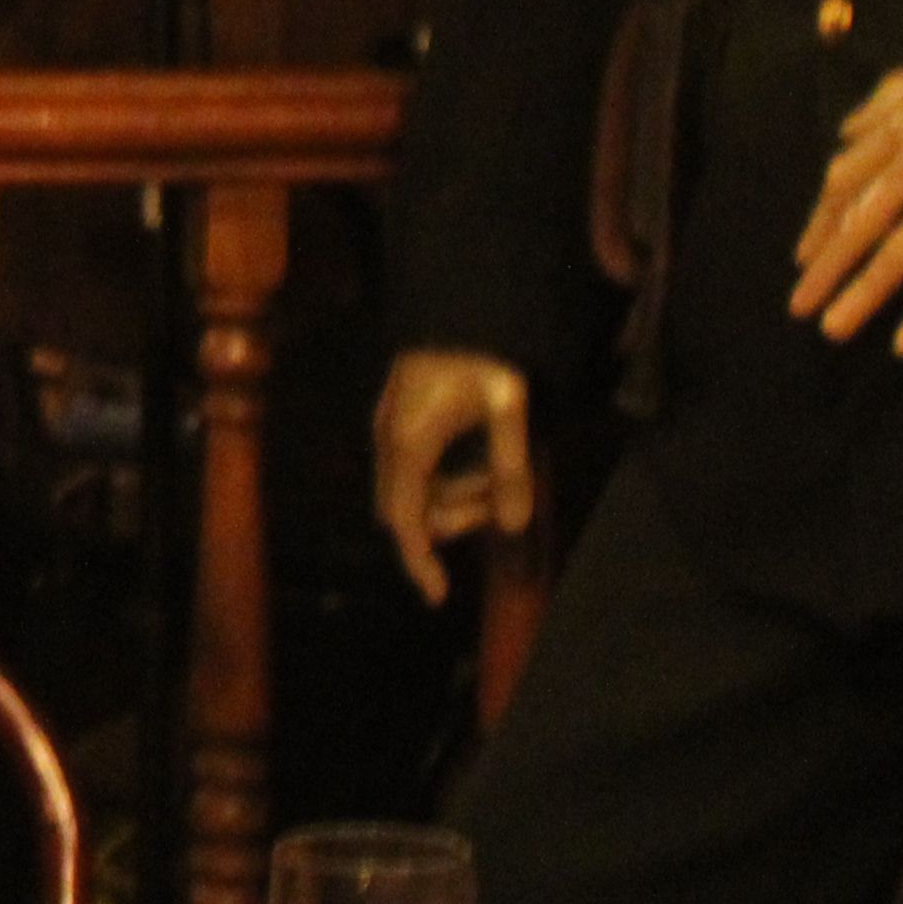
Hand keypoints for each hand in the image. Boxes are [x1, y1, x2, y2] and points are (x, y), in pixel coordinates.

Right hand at [373, 350, 537, 603]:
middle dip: (451, 520)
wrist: (452, 306)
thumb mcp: (509, 406)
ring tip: (498, 470)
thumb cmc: (480, 355)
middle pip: (407, 512)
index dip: (419, 563)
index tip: (438, 597)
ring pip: (411, 492)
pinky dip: (443, 481)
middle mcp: (389, 443)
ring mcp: (387, 431)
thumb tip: (515, 524)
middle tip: (500, 499)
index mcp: (410, 444)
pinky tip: (478, 460)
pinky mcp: (395, 422)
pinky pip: (412, 472)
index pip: (407, 522)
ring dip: (452, 497)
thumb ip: (513, 465)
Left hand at [789, 50, 902, 355]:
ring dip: (862, 294)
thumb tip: (845, 136)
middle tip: (800, 307)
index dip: (821, 224)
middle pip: (858, 222)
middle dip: (826, 267)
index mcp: (893, 128)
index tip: (803, 258)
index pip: (844, 184)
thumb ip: (879, 110)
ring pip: (898, 250)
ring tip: (833, 330)